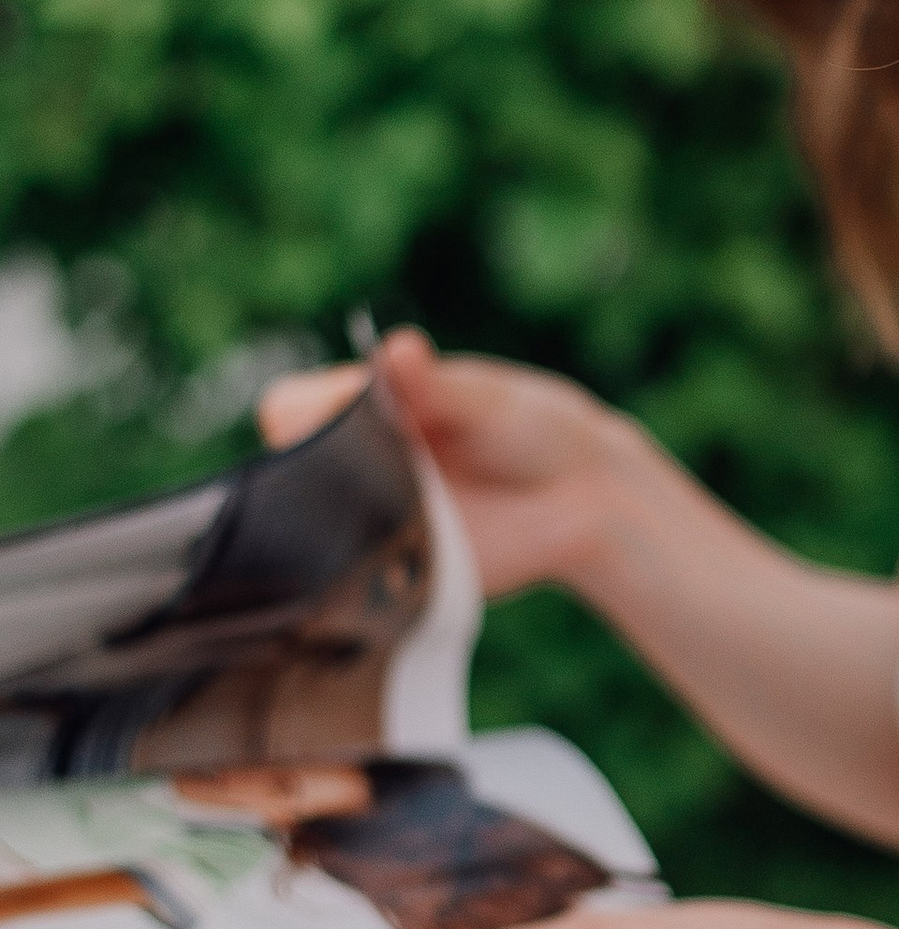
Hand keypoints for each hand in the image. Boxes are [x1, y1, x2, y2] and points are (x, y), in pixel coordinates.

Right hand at [259, 326, 628, 599]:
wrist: (582, 499)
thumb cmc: (526, 427)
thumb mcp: (484, 403)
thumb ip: (436, 386)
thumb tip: (398, 347)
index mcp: (359, 407)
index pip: (287, 408)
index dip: (305, 416)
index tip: (356, 420)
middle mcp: (352, 464)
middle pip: (287, 471)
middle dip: (322, 476)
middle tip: (394, 473)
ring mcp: (368, 520)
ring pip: (311, 532)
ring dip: (346, 527)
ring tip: (418, 511)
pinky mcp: (395, 571)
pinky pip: (355, 581)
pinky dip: (370, 574)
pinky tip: (415, 556)